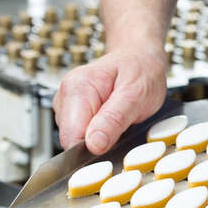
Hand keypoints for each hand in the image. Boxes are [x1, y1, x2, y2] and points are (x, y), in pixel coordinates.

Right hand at [52, 46, 166, 153]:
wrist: (140, 57)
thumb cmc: (141, 71)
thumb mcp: (135, 95)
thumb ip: (113, 120)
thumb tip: (93, 145)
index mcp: (78, 88)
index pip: (71, 136)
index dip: (91, 149)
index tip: (111, 146)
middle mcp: (66, 95)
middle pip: (71, 140)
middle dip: (96, 143)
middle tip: (122, 126)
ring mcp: (67, 104)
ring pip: (76, 139)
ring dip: (99, 137)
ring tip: (119, 119)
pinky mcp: (73, 112)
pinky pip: (81, 134)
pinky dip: (98, 133)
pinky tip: (112, 120)